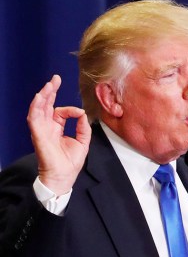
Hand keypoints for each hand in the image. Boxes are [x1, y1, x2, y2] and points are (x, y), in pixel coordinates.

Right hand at [27, 74, 90, 194]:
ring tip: (48, 85)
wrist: (64, 177)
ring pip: (38, 109)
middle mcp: (47, 128)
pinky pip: (34, 119)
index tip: (80, 112)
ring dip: (42, 96)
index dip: (69, 108)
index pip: (59, 112)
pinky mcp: (39, 135)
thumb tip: (83, 114)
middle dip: (50, 92)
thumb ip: (83, 126)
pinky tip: (39, 98)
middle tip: (55, 79)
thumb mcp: (83, 141)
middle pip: (46, 106)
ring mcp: (42, 131)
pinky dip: (36, 108)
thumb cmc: (70, 162)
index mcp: (57, 128)